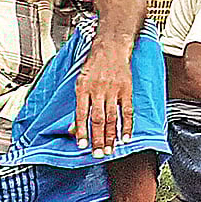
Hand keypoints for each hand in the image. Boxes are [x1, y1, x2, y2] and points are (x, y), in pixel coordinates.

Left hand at [73, 42, 133, 157]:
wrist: (111, 47)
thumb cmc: (93, 65)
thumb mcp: (80, 82)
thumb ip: (78, 105)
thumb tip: (73, 128)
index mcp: (83, 88)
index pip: (81, 114)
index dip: (82, 131)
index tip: (82, 146)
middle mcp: (98, 89)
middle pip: (97, 119)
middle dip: (97, 139)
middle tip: (98, 154)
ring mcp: (114, 90)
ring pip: (112, 118)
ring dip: (111, 136)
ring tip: (110, 150)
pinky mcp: (126, 89)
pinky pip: (127, 111)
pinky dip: (127, 126)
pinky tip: (125, 137)